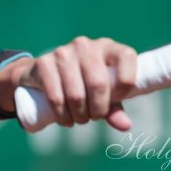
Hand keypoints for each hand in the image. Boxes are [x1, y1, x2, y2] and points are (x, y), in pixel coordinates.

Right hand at [8, 36, 137, 128]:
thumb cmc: (84, 83)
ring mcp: (63, 52)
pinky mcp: (44, 63)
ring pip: (76, 95)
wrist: (46, 73)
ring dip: (80, 116)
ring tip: (80, 119)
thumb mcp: (104, 93)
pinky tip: (65, 119)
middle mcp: (86, 45)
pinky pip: (56, 98)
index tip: (116, 99)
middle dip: (98, 110)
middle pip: (98, 84)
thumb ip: (115, 108)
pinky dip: (62, 115)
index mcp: (108, 47)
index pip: (126, 57)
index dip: (125, 84)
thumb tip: (125, 126)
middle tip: (94, 117)